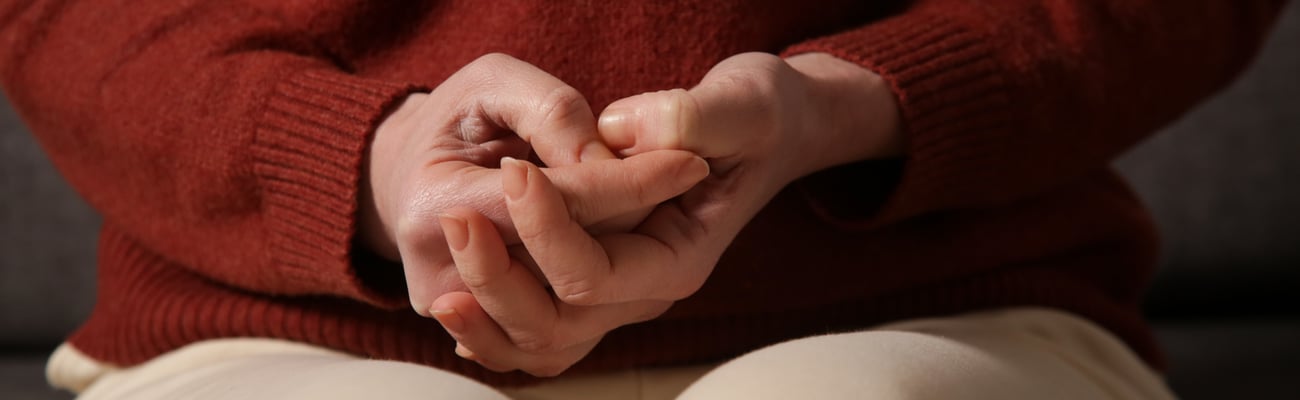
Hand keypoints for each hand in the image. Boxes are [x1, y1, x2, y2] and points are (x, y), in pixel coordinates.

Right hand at [358, 53, 705, 315]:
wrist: (414, 173)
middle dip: (633, 227)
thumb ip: (549, 113)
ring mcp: (472, 317)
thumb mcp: (494, 82)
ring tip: (661, 212)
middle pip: (562, 277)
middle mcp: (444, 279)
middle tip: (681, 171)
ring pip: (561, 327)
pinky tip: (635, 262)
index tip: (690, 160)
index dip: (630, 183)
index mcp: (436, 206)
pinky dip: (601, 309)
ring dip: (627, 271)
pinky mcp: (491, 334)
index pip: (552, 208)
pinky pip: (552, 347)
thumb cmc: (457, 118)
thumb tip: (603, 160)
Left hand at [428, 52, 901, 374]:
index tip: (515, 166)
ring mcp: (620, 291)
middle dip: (500, 277)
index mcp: (681, 254)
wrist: (763, 132)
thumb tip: (622, 131)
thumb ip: (691, 118)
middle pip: (560, 316)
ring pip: (543, 338)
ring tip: (443, 290)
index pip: (596, 270)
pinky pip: (540, 332)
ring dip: (489, 318)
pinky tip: (458, 305)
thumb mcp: (742, 103)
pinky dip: (496, 332)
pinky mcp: (597, 279)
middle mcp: (647, 287)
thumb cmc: (754, 116)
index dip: (549, 224)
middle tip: (454, 218)